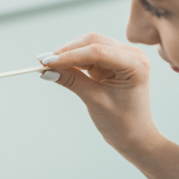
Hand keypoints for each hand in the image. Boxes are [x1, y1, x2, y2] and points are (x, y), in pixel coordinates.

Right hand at [39, 33, 162, 153]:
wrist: (135, 136)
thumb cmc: (122, 123)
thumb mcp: (95, 101)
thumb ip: (73, 81)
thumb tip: (47, 69)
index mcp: (135, 64)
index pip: (98, 52)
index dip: (70, 55)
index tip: (47, 62)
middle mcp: (132, 55)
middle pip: (93, 42)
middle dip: (67, 52)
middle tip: (43, 62)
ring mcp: (122, 56)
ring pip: (89, 45)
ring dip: (68, 54)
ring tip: (48, 66)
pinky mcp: (112, 61)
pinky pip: (89, 54)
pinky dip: (73, 60)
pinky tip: (58, 67)